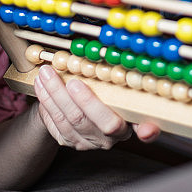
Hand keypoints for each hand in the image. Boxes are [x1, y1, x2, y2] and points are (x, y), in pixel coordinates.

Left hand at [34, 65, 159, 148]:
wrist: (71, 108)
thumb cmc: (97, 90)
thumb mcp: (110, 82)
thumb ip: (115, 75)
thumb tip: (111, 50)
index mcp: (133, 118)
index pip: (147, 129)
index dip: (149, 131)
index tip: (147, 129)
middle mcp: (114, 136)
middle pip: (104, 123)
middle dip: (87, 102)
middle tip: (74, 83)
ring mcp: (91, 141)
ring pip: (74, 120)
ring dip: (58, 95)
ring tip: (47, 74)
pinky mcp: (70, 141)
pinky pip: (56, 123)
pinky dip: (47, 100)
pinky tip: (41, 85)